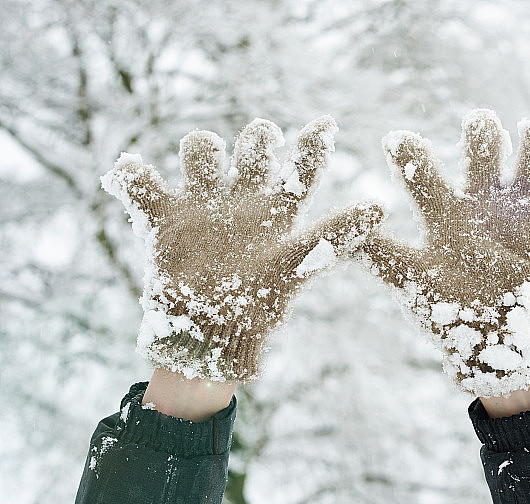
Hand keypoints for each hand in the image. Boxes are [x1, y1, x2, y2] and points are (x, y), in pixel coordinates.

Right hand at [102, 116, 382, 380]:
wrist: (206, 338)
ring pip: (199, 152)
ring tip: (205, 165)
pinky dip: (133, 176)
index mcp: (277, 212)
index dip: (314, 144)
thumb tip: (381, 206)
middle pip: (251, 148)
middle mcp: (241, 201)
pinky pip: (139, 183)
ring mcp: (201, 205)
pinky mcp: (161, 218)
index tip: (326, 124)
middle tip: (263, 143)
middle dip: (257, 138)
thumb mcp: (299, 265)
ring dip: (201, 149)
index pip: (302, 168)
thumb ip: (335, 234)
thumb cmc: (256, 307)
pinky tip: (136, 178)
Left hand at [359, 109, 529, 396]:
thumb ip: (384, 258)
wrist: (499, 350)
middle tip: (480, 129)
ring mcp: (522, 213)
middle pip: (485, 150)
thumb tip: (341, 240)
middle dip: (483, 136)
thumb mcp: (413, 286)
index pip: (426, 173)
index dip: (413, 154)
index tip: (397, 141)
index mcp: (446, 213)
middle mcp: (484, 203)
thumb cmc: (452, 317)